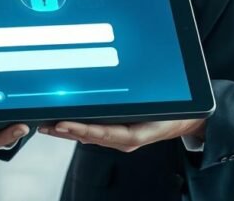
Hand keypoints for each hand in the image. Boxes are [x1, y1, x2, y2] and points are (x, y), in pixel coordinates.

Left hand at [39, 118, 205, 152]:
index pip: (100, 133)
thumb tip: (119, 96)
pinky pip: (97, 133)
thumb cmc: (174, 114)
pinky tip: (68, 124)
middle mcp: (125, 138)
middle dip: (66, 130)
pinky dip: (80, 128)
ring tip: (48, 124)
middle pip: (89, 136)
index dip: (79, 129)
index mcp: (133, 134)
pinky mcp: (121, 133)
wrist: (188, 121)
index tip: (61, 124)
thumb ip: (142, 105)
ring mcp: (122, 137)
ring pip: (90, 135)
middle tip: (45, 124)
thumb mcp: (161, 108)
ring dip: (69, 130)